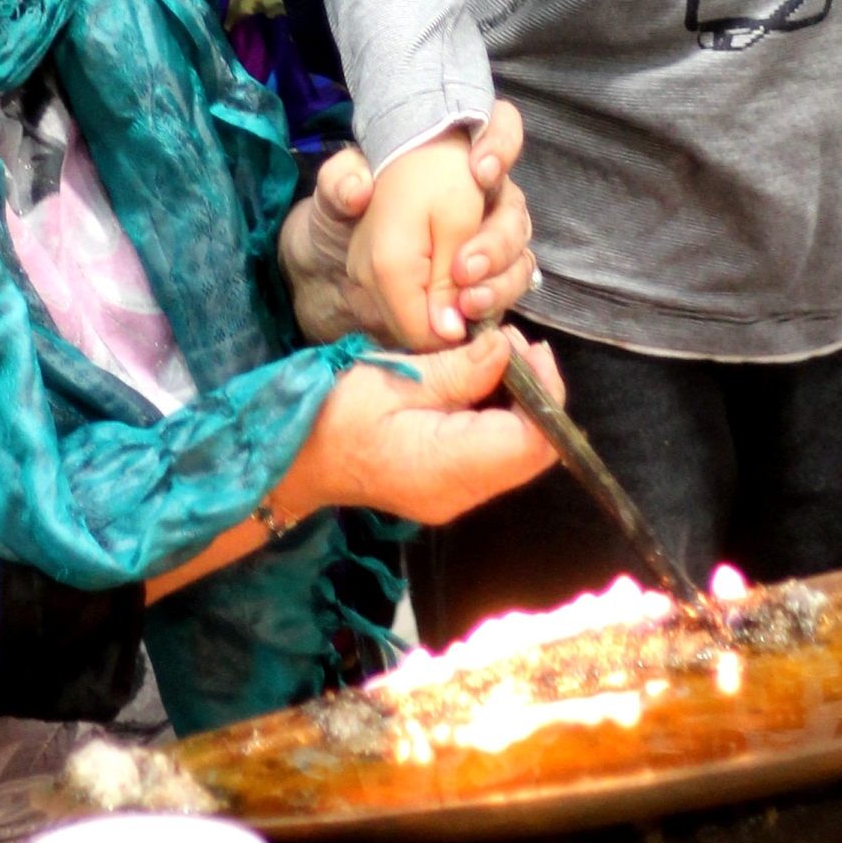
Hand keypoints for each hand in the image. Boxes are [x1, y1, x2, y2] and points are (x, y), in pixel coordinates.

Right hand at [274, 326, 562, 525]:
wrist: (295, 458)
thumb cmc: (334, 413)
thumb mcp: (394, 378)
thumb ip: (458, 369)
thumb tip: (509, 350)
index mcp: (447, 467)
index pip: (530, 443)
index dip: (545, 394)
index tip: (529, 348)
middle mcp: (460, 494)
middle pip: (532, 453)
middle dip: (537, 396)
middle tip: (514, 345)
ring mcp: (454, 497)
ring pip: (517, 455)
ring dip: (519, 406)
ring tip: (496, 356)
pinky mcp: (447, 488)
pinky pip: (493, 456)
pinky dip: (499, 419)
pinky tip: (480, 383)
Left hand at [280, 103, 534, 344]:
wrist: (334, 270)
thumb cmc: (344, 220)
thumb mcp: (330, 194)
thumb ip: (340, 187)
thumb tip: (360, 190)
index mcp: (457, 160)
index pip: (503, 130)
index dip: (502, 145)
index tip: (480, 171)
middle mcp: (485, 200)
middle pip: (515, 212)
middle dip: (496, 242)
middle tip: (464, 268)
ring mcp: (490, 247)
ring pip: (519, 258)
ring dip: (500, 282)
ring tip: (467, 302)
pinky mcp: (484, 289)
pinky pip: (509, 295)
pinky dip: (496, 305)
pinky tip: (472, 317)